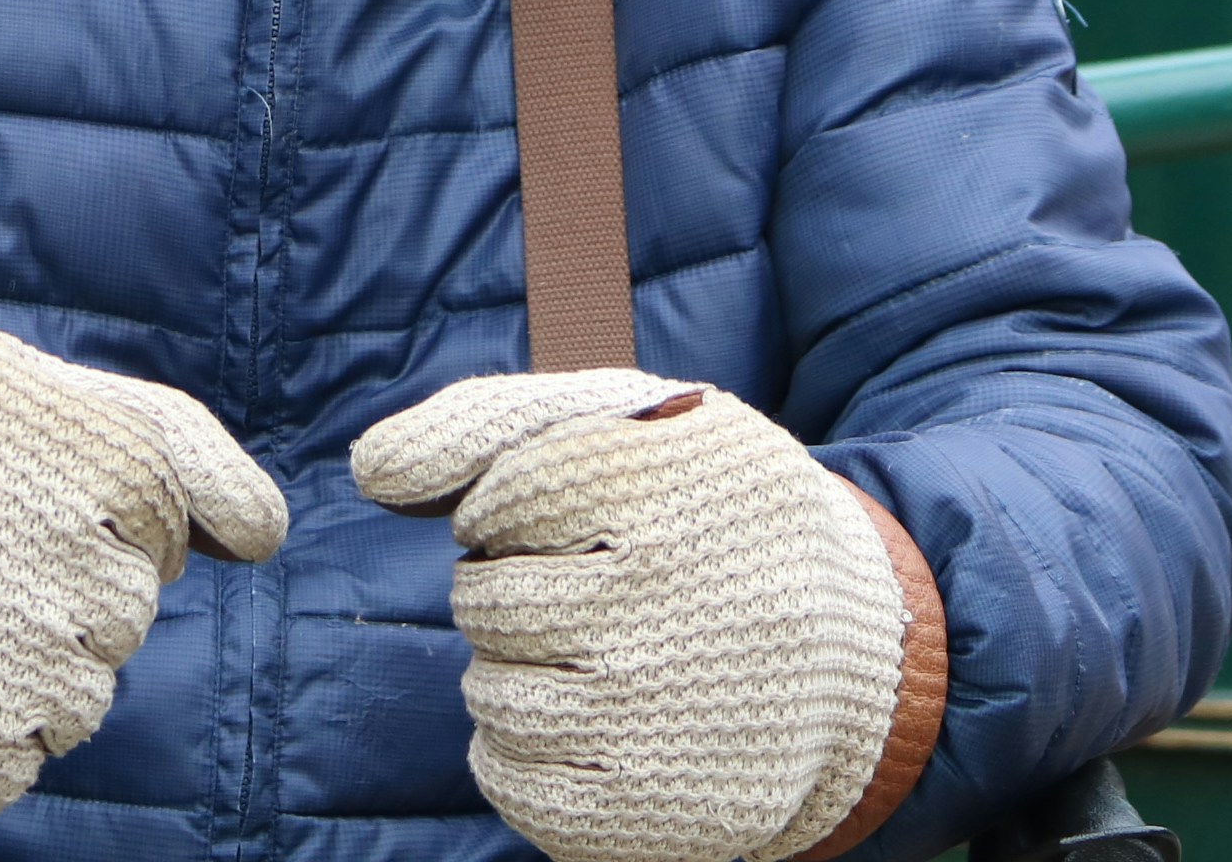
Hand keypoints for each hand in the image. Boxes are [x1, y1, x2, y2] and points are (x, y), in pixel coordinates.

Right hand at [0, 327, 286, 820]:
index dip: (97, 518)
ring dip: (21, 663)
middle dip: (60, 591)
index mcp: (82, 445)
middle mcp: (68, 555)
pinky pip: (27, 751)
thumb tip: (267, 532)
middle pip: (128, 607)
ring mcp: (26, 665)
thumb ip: (159, 430)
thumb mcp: (1, 384)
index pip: (162, 512)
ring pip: (86, 687)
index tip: (16, 507)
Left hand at [353, 370, 934, 861]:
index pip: (498, 499)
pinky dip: (523, 753)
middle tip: (602, 590)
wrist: (862, 654)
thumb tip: (370, 470)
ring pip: (489, 691)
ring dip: (518, 669)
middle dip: (517, 587)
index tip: (578, 516)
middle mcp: (666, 602)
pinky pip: (508, 781)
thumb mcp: (628, 422)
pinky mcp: (658, 811)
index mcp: (670, 485)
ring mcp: (662, 715)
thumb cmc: (710, 518)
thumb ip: (486, 420)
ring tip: (604, 655)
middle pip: (484, 599)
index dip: (514, 507)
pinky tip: (591, 721)